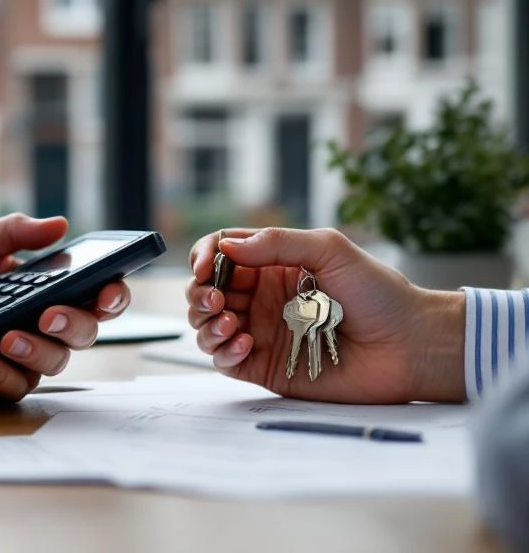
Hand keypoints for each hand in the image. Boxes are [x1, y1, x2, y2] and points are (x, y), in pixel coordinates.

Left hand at [0, 213, 130, 400]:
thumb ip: (15, 232)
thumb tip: (59, 225)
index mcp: (49, 288)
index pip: (96, 295)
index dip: (112, 295)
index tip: (105, 291)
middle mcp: (44, 324)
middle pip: (85, 333)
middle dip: (73, 325)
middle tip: (47, 315)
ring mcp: (24, 354)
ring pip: (54, 363)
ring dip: (36, 351)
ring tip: (7, 338)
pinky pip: (15, 386)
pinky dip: (2, 373)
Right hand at [186, 227, 465, 402]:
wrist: (411, 345)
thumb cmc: (379, 294)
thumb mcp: (329, 250)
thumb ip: (277, 243)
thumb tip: (226, 247)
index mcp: (273, 265)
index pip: (220, 254)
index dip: (204, 258)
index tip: (205, 267)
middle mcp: (262, 298)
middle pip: (205, 291)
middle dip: (200, 294)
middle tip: (216, 300)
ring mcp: (262, 332)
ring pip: (208, 327)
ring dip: (206, 324)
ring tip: (230, 323)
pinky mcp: (266, 367)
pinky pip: (225, 361)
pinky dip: (223, 352)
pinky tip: (244, 344)